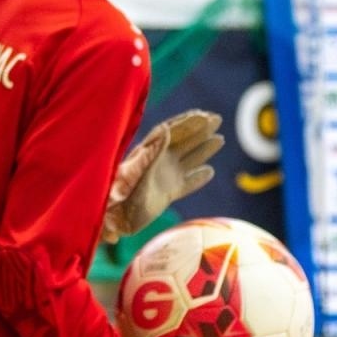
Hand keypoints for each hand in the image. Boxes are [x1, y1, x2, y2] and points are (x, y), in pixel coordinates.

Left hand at [102, 110, 223, 242]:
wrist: (116, 221)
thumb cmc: (123, 196)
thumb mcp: (139, 172)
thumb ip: (153, 151)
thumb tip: (166, 128)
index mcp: (150, 153)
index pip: (171, 131)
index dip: (188, 122)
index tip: (204, 115)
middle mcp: (159, 162)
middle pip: (183, 141)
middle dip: (200, 130)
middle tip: (217, 118)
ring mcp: (164, 178)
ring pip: (188, 160)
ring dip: (204, 149)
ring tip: (220, 139)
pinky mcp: (168, 194)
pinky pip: (187, 183)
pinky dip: (198, 178)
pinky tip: (210, 172)